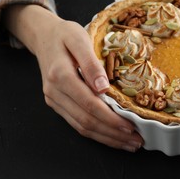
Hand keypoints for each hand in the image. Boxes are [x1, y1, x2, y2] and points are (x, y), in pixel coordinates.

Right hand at [4, 5, 142, 150]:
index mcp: (60, 76)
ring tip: (128, 143)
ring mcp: (54, 100)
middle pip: (86, 121)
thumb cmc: (64, 35)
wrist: (43, 36)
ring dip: (106, 138)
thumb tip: (103, 87)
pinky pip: (76, 123)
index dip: (111, 118)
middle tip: (136, 140)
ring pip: (81, 127)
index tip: (130, 125)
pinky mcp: (57, 103)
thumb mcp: (79, 39)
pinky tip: (111, 136)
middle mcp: (55, 92)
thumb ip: (90, 63)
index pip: (89, 104)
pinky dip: (95, 133)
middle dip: (113, 134)